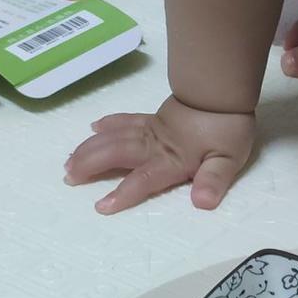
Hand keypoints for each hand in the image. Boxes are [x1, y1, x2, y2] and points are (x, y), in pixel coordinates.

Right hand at [64, 95, 254, 214]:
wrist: (225, 91)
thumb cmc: (227, 128)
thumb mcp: (228, 159)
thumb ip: (213, 180)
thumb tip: (202, 202)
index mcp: (171, 159)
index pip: (143, 179)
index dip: (123, 193)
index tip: (101, 206)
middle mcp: (154, 145)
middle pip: (116, 154)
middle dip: (91, 165)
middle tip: (68, 178)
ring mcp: (150, 129)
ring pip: (113, 137)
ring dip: (89, 148)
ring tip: (69, 161)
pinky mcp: (153, 117)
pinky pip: (125, 120)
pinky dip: (108, 124)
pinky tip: (94, 128)